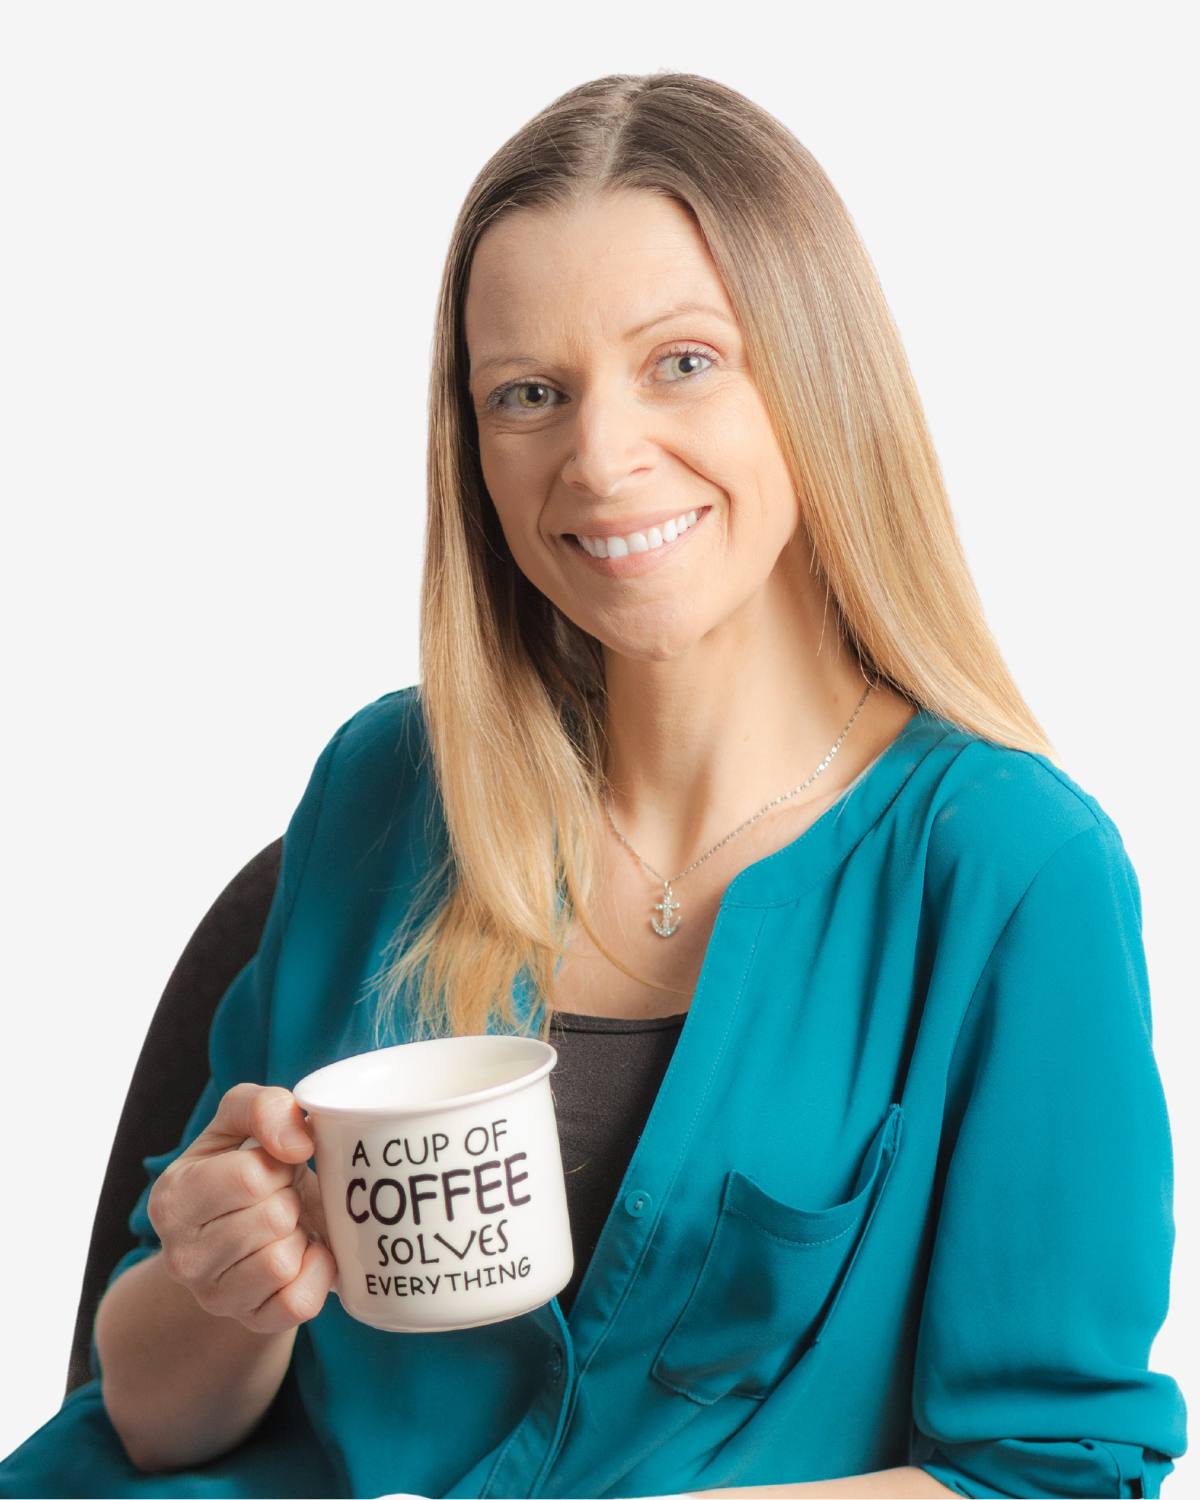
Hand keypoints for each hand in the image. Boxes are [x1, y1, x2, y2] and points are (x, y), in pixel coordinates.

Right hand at [147, 1082, 336, 1333]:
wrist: (249, 1226)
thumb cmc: (248, 1165)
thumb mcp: (243, 1121)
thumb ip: (264, 1107)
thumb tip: (298, 1141)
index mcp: (173, 1197)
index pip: (249, 1177)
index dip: (277, 1163)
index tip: (272, 1165)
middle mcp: (181, 1255)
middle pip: (273, 1218)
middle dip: (289, 1198)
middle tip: (279, 1197)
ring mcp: (213, 1296)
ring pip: (283, 1262)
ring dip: (299, 1234)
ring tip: (284, 1225)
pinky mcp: (250, 1321)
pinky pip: (298, 1303)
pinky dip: (317, 1273)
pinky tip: (305, 1254)